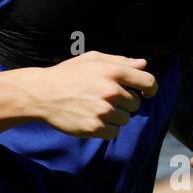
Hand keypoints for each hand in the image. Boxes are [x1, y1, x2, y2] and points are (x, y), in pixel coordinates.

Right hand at [26, 51, 156, 139]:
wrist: (42, 94)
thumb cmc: (67, 74)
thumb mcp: (92, 60)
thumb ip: (120, 61)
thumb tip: (143, 64)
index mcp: (113, 71)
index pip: (149, 82)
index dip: (151, 89)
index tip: (146, 93)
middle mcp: (111, 91)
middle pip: (135, 103)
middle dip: (124, 102)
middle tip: (105, 99)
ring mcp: (103, 111)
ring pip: (125, 119)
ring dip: (114, 116)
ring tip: (95, 108)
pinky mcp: (95, 127)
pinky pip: (114, 132)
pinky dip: (106, 129)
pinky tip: (92, 119)